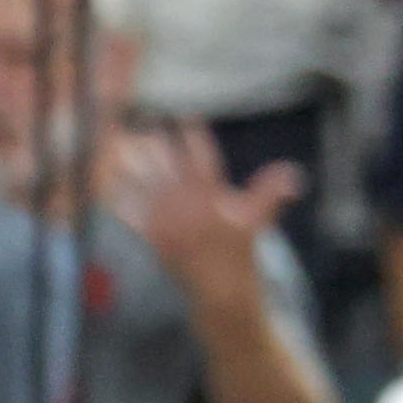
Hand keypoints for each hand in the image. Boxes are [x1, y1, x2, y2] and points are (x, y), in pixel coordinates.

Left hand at [103, 116, 301, 298]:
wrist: (220, 287)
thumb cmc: (240, 247)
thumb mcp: (259, 218)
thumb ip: (270, 193)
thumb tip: (294, 174)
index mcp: (213, 199)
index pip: (202, 159)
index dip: (193, 135)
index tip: (184, 115)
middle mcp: (187, 209)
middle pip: (166, 168)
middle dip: (155, 145)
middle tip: (146, 123)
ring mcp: (167, 223)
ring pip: (144, 187)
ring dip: (130, 165)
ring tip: (121, 144)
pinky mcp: (152, 238)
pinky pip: (130, 214)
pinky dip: (119, 197)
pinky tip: (108, 180)